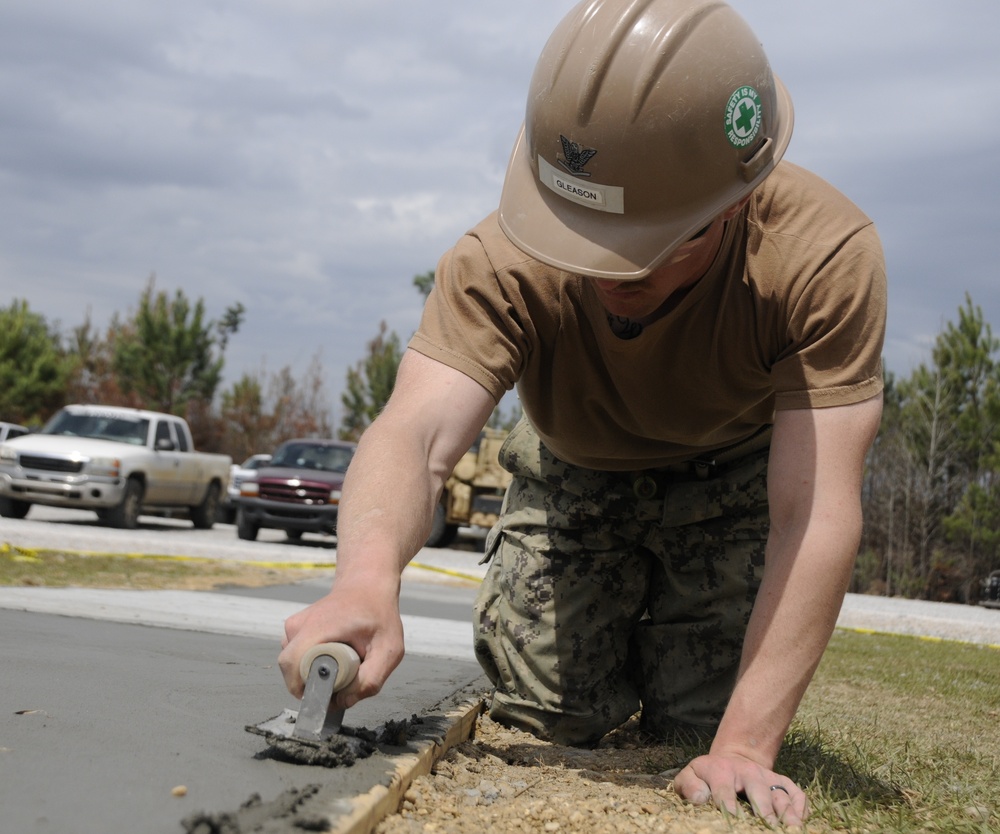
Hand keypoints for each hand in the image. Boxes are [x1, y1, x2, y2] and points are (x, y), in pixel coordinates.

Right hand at [278, 575, 403, 708]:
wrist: (367, 584)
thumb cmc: (379, 612)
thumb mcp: (389, 649)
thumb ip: (370, 680)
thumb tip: (343, 702)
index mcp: (317, 627)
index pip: (293, 668)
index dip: (308, 690)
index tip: (331, 694)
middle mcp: (297, 626)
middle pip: (292, 673)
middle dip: (315, 685)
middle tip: (344, 677)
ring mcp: (292, 627)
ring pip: (295, 668)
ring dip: (316, 674)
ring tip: (342, 660)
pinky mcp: (293, 630)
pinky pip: (297, 659)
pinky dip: (313, 664)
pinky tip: (334, 654)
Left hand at [673, 753, 807, 825]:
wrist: (731, 760)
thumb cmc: (707, 777)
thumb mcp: (690, 776)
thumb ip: (688, 786)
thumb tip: (701, 799)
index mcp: (721, 771)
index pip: (725, 791)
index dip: (729, 806)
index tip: (733, 818)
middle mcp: (748, 772)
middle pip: (759, 791)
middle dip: (764, 811)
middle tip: (769, 827)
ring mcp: (767, 777)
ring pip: (780, 794)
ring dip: (788, 813)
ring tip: (792, 829)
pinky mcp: (781, 782)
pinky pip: (796, 793)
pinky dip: (801, 807)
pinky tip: (801, 821)